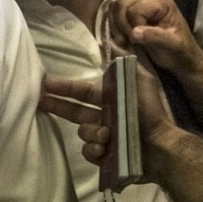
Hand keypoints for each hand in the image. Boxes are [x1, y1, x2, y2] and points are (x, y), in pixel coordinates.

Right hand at [40, 59, 175, 168]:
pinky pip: (89, 151)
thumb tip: (111, 45)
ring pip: (83, 132)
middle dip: (57, 105)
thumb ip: (126, 66)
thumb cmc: (151, 112)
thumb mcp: (143, 82)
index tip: (46, 83)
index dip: (65, 87)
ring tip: (106, 134)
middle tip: (40, 101)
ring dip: (91, 131)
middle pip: (73, 111)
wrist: (161, 144)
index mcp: (109, 100)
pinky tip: (104, 148)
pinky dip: (94, 149)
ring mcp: (102, 137)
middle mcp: (102, 117)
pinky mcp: (104, 156)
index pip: (82, 91)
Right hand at [112, 0, 202, 79]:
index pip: (135, 10)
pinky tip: (122, 36)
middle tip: (126, 41)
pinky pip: (116, 12)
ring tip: (123, 40)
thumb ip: (156, 37)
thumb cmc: (179, 52)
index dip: (132, 27)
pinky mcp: (134, 9)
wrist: (182, 58)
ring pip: (115, 7)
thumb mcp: (172, 46)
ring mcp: (141, 2)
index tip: (137, 42)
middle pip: (122, 4)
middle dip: (121, 25)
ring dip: (115, 25)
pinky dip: (114, 24)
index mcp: (162, 2)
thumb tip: (134, 32)